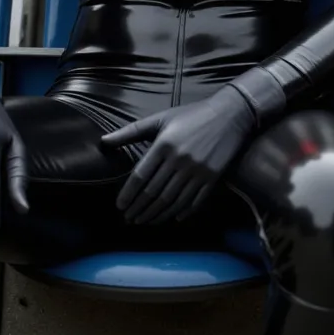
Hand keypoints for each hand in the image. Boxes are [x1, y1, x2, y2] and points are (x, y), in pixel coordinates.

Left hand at [102, 85, 255, 224]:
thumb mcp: (161, 119)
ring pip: (172, 201)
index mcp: (164, 144)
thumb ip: (132, 131)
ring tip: (146, 221)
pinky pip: (194, 201)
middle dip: (139, 209)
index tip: (121, 207)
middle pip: (154, 193)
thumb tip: (103, 142)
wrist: (230, 113)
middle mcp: (179, 159)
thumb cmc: (192, 115)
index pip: (140, 177)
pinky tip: (173, 218)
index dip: (128, 195)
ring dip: (156, 215)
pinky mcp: (212, 177)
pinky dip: (182, 212)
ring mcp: (197, 170)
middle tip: (130, 219)